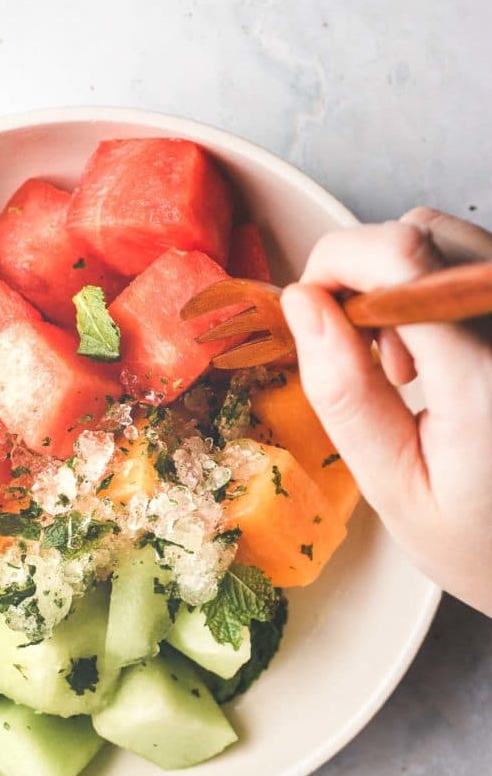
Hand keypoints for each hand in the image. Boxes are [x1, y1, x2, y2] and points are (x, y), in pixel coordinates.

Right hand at [280, 208, 491, 615]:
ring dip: (406, 282)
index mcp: (484, 382)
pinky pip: (477, 268)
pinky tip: (443, 355)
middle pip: (425, 232)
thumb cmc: (482, 542)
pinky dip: (439, 293)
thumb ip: (344, 394)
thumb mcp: (394, 488)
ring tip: (410, 366)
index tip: (311, 313)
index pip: (402, 257)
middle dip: (367, 275)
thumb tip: (301, 303)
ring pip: (454, 239)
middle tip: (368, 359)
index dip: (336, 264)